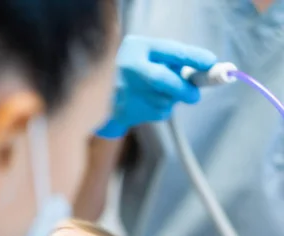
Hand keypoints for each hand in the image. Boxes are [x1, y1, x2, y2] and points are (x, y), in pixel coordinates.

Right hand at [97, 35, 216, 137]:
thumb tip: (199, 73)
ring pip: (164, 100)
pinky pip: (158, 112)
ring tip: (156, 93)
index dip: (193, 57)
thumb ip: (168, 61)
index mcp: (137, 48)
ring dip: (170, 100)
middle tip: (194, 96)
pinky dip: (160, 109)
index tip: (211, 62)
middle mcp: (130, 68)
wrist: (98, 97)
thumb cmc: (130, 71)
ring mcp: (127, 92)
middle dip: (183, 89)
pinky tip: (146, 104)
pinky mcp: (129, 112)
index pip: (170, 51)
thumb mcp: (144, 55)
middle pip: (163, 80)